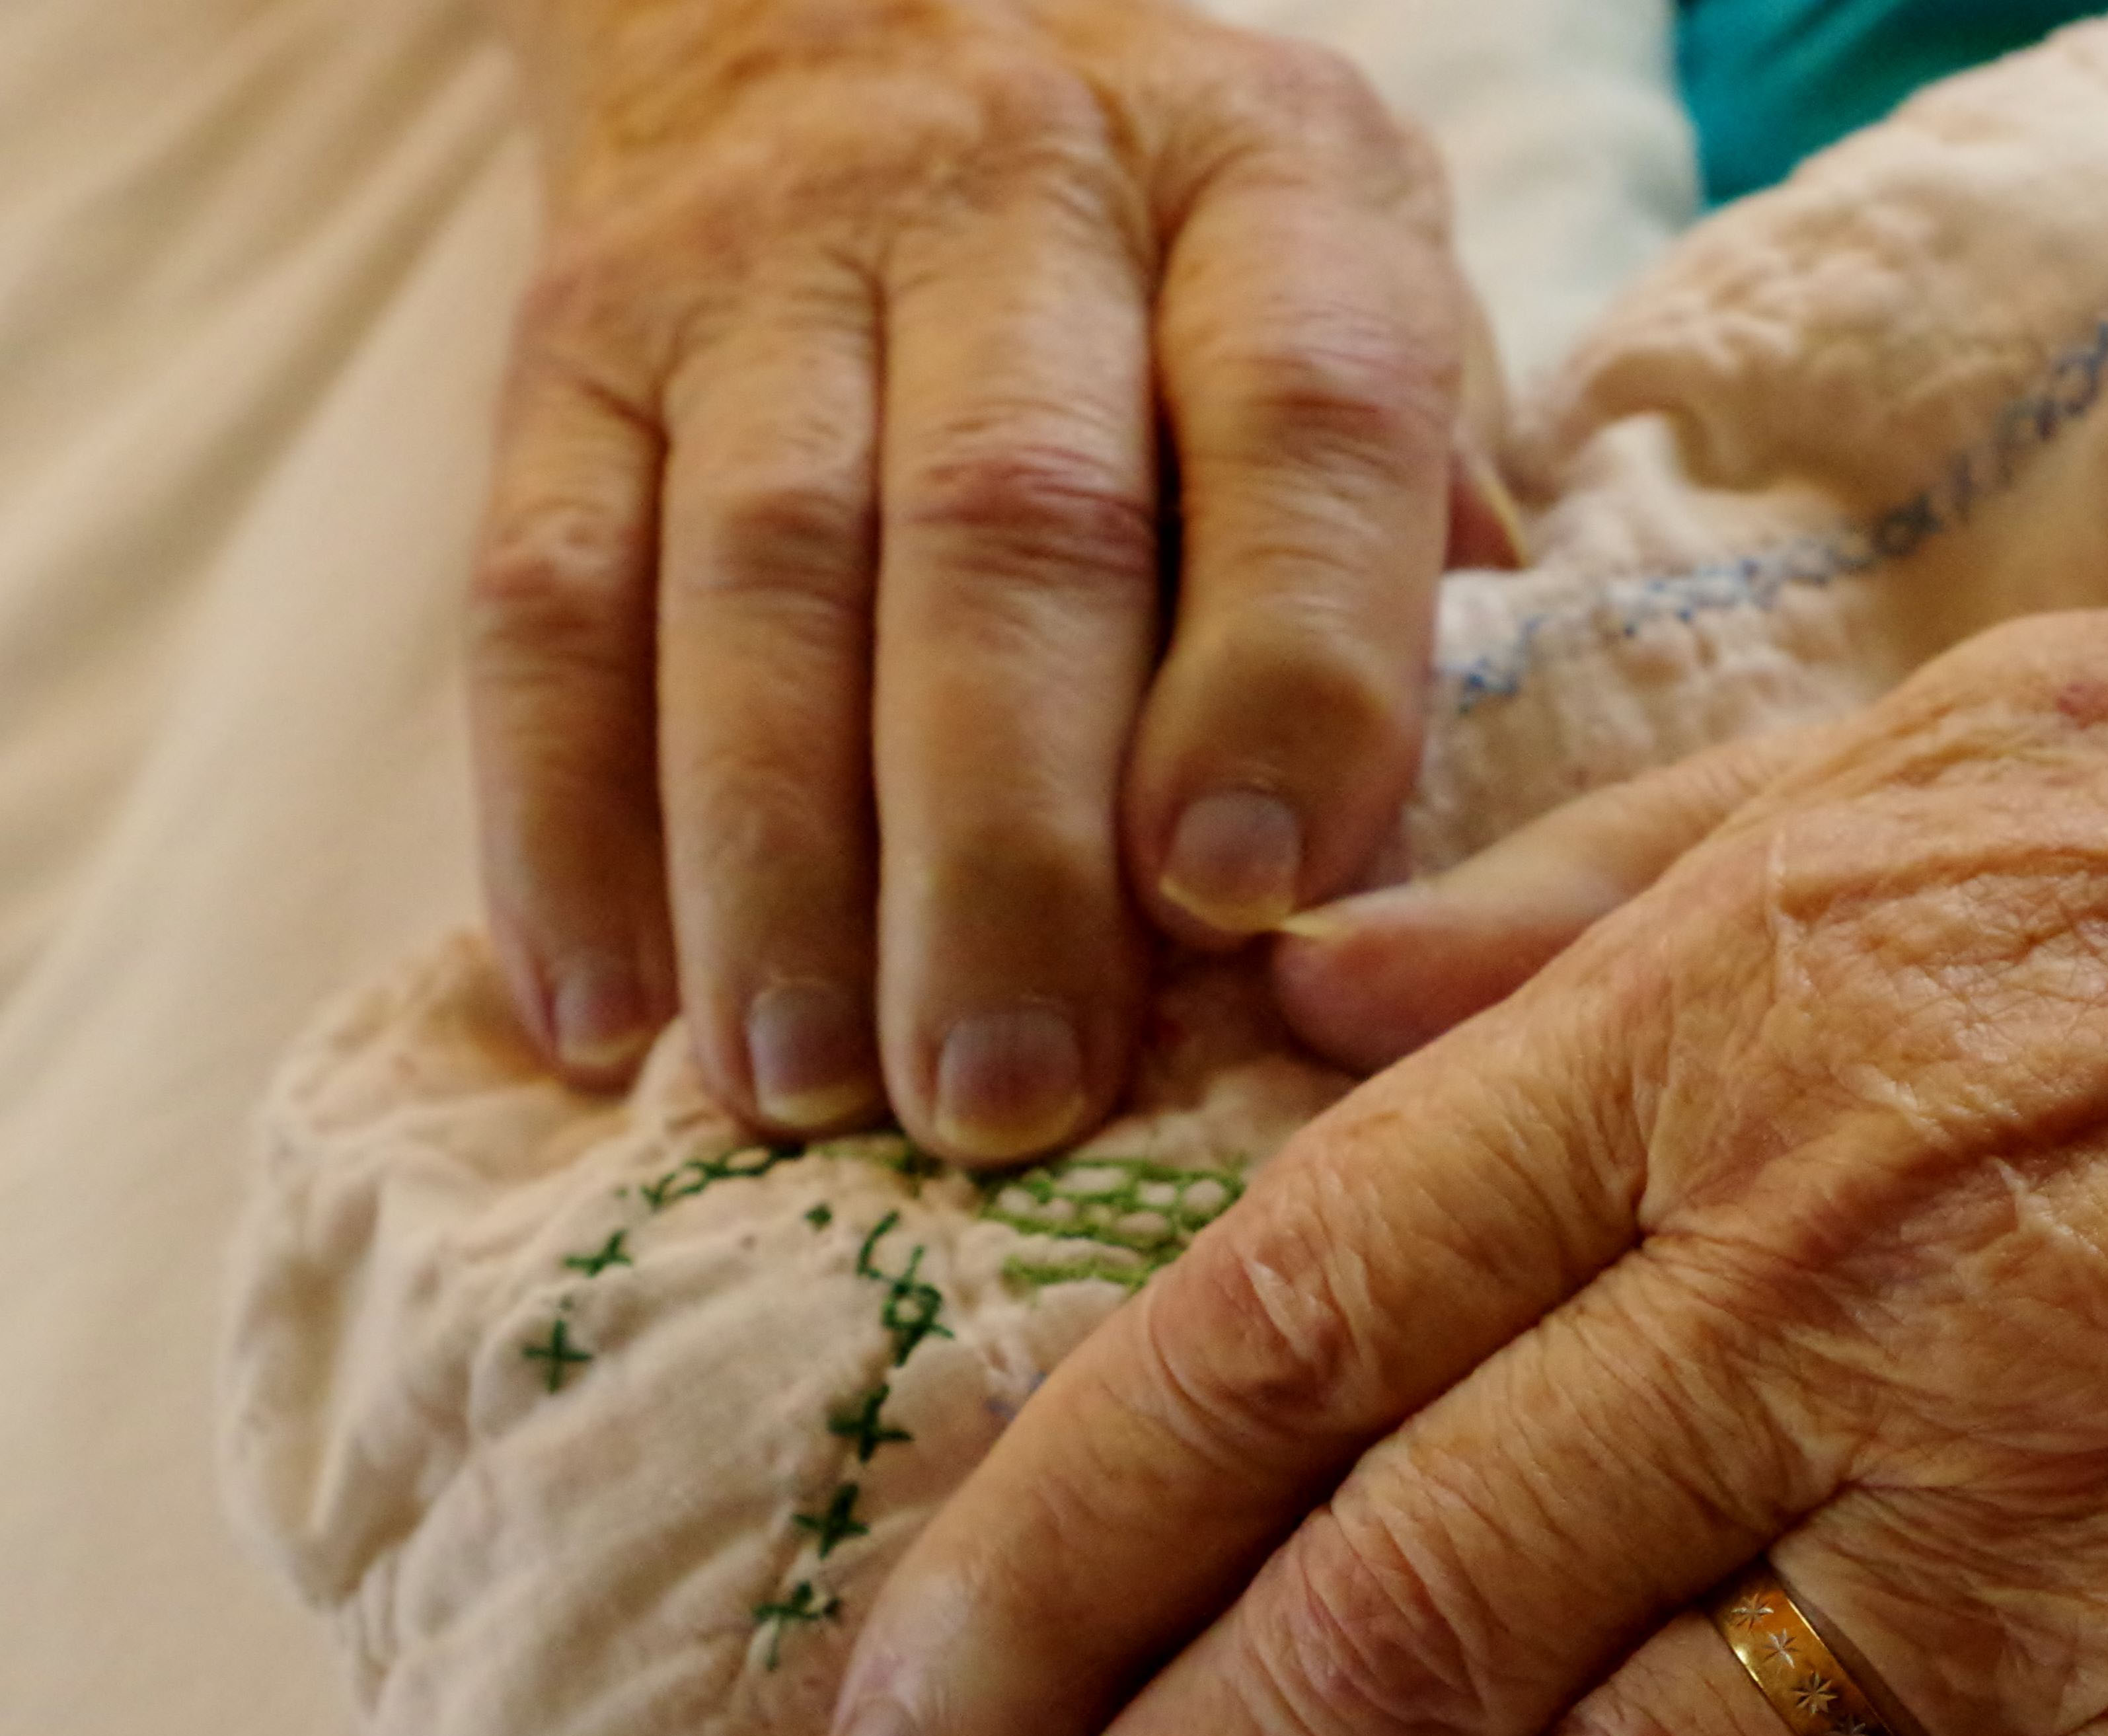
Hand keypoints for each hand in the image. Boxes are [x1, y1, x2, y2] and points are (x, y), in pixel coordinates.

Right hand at [469, 0, 1512, 1161]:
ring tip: (810, 1088)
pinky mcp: (573, 336)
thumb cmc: (1170, 260)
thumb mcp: (1348, 304)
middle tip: (1005, 1093)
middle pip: (1003, 527)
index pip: (1300, 416)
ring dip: (778, 864)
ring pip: (757, 575)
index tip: (1243, 902)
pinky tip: (612, 1014)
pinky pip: (540, 592)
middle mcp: (1017, 190)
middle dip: (1000, 843)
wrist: (852, 5)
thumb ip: (1405, 533)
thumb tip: (1379, 844)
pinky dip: (561, 820)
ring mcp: (766, 256)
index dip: (1280, 667)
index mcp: (1269, 187)